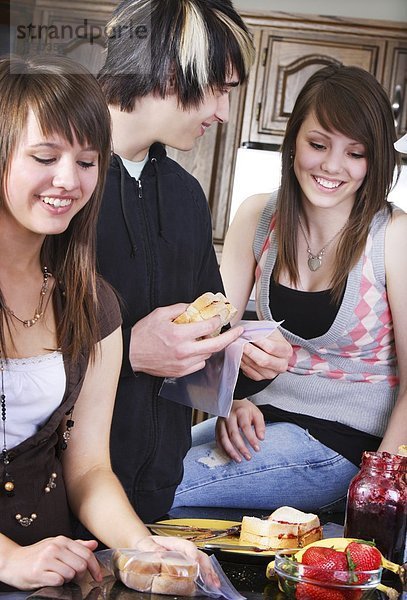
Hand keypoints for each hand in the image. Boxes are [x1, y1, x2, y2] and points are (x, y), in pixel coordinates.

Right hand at [0, 537, 100, 589]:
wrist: (13, 562)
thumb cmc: (36, 555)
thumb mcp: (56, 545)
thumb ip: (76, 545)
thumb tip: (94, 544)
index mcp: (62, 540)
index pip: (86, 554)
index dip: (95, 567)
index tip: (98, 576)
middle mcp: (55, 547)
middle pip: (81, 565)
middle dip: (80, 575)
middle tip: (74, 577)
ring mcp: (46, 559)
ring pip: (71, 574)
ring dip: (68, 580)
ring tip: (59, 576)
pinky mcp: (38, 572)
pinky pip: (58, 581)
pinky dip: (58, 583)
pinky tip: (51, 579)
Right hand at [129, 304, 243, 376]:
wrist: (131, 354)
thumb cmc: (144, 333)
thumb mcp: (161, 314)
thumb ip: (181, 309)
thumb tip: (196, 306)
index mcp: (179, 334)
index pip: (208, 326)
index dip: (218, 320)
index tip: (221, 317)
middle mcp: (184, 351)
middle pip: (216, 344)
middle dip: (231, 337)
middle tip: (239, 331)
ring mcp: (183, 364)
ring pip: (208, 354)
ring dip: (212, 345)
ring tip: (209, 337)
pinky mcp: (181, 372)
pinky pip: (200, 364)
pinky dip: (202, 355)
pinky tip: (196, 348)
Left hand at [133, 535, 219, 587]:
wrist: (146, 545)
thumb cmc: (147, 545)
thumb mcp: (146, 544)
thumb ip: (152, 548)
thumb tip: (159, 553)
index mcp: (174, 542)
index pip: (187, 546)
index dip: (192, 553)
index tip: (195, 561)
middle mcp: (183, 549)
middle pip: (199, 555)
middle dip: (206, 566)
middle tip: (211, 579)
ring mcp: (187, 556)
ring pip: (202, 562)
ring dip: (210, 572)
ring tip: (215, 584)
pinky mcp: (187, 564)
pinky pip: (199, 568)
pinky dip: (206, 576)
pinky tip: (210, 584)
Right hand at [215, 399, 264, 461]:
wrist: (233, 402)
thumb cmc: (245, 409)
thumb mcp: (256, 414)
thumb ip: (260, 426)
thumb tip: (261, 438)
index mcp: (240, 412)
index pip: (245, 427)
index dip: (251, 439)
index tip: (257, 448)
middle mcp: (228, 416)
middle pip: (233, 434)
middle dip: (241, 447)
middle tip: (248, 457)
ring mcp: (221, 422)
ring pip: (224, 439)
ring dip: (231, 451)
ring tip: (238, 460)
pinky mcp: (217, 428)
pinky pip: (218, 440)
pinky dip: (224, 449)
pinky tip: (230, 456)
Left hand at [240, 329, 291, 379]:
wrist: (269, 345)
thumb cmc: (268, 336)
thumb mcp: (268, 330)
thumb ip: (260, 332)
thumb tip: (247, 334)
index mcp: (286, 351)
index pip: (271, 348)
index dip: (258, 342)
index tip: (249, 335)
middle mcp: (282, 365)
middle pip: (264, 360)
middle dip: (250, 350)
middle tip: (240, 342)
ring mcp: (272, 373)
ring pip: (254, 366)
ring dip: (243, 355)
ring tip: (237, 346)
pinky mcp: (261, 378)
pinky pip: (248, 372)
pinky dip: (242, 362)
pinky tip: (239, 354)